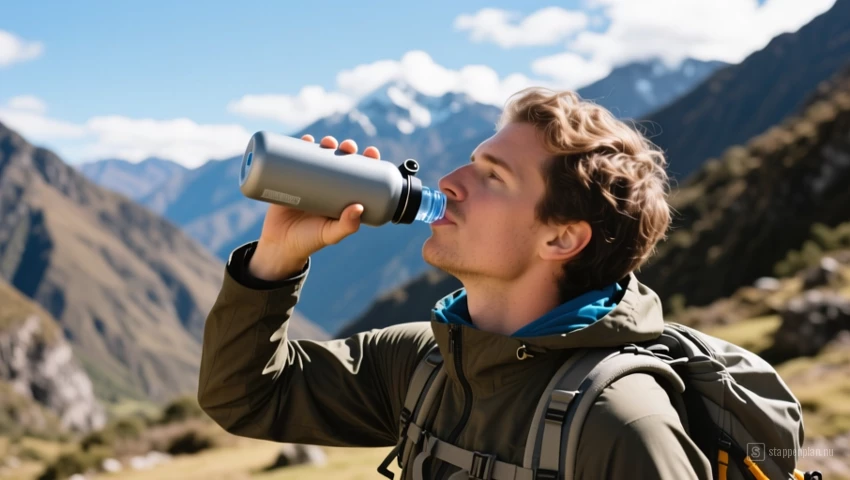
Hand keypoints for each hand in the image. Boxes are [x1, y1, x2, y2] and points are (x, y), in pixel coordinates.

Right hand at [248, 135, 380, 280]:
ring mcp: (309, 181)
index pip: (359, 174)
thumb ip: (346, 226)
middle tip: (347, 146)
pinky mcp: (290, 180)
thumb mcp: (330, 234)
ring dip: (327, 143)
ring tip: (327, 142)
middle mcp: (328, 186)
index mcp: (343, 196)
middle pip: (341, 160)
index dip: (367, 161)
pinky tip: (306, 138)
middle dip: (346, 148)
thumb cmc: (308, 241)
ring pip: (321, 156)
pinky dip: (301, 146)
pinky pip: (296, 158)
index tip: (371, 152)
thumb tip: (359, 208)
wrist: (278, 245)